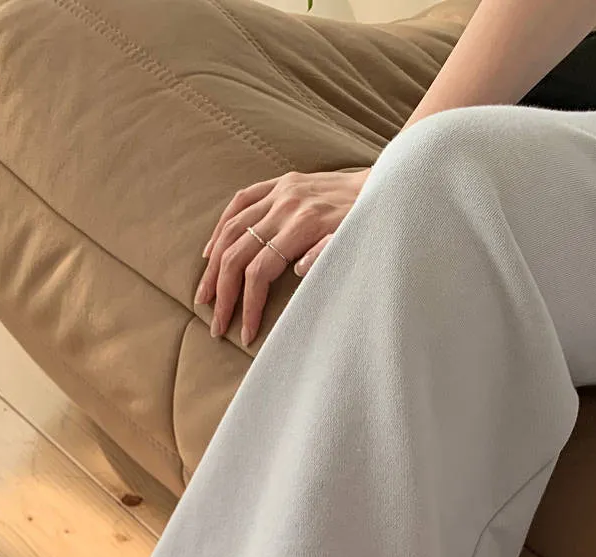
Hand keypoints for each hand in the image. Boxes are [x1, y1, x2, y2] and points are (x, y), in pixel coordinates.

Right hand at [195, 167, 369, 345]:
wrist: (390, 182)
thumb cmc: (375, 222)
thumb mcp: (358, 244)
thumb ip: (327, 255)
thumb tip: (296, 270)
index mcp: (305, 224)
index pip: (260, 271)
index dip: (248, 305)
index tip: (245, 334)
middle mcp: (287, 205)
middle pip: (238, 253)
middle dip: (224, 293)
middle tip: (217, 325)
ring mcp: (281, 191)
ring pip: (232, 229)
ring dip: (214, 266)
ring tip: (205, 296)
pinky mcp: (281, 183)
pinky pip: (240, 202)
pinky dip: (221, 228)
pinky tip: (210, 252)